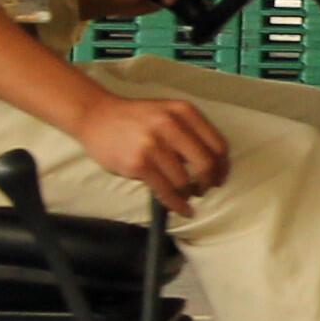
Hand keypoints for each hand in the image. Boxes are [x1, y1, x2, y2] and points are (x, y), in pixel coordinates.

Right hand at [76, 84, 228, 213]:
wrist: (96, 117)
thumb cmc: (135, 118)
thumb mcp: (167, 113)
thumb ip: (190, 131)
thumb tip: (214, 165)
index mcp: (184, 111)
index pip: (218, 144)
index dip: (223, 166)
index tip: (220, 177)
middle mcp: (171, 125)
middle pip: (206, 164)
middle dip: (209, 183)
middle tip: (205, 190)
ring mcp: (153, 145)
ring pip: (185, 181)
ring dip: (190, 194)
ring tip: (187, 195)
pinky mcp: (138, 164)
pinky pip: (166, 191)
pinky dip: (177, 204)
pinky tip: (182, 209)